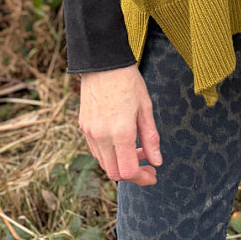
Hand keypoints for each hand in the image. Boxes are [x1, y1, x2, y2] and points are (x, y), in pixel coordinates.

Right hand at [79, 64, 161, 184]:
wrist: (102, 62)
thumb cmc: (127, 81)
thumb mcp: (145, 107)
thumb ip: (150, 137)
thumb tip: (157, 161)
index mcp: (120, 132)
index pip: (128, 171)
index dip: (142, 178)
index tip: (153, 174)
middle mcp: (101, 136)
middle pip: (114, 173)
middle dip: (132, 174)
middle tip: (147, 165)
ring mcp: (90, 132)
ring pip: (104, 163)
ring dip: (120, 164)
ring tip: (137, 150)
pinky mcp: (83, 126)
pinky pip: (96, 150)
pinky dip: (109, 154)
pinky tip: (121, 142)